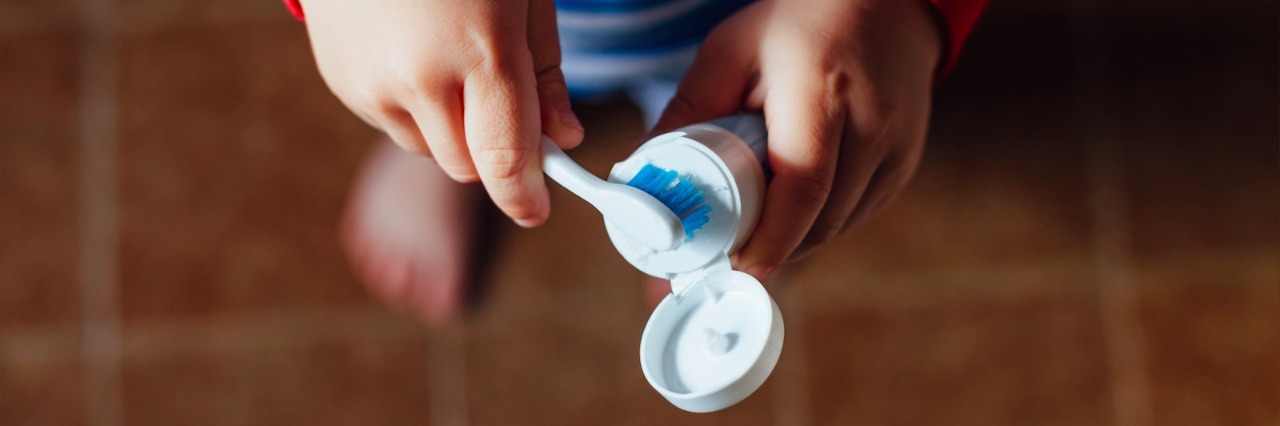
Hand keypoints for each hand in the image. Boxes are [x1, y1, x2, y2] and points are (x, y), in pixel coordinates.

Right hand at [301, 0, 583, 225]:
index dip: (525, 197)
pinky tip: (412, 50)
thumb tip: (563, 139)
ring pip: (429, 149)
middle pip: (467, 167)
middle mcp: (419, 77)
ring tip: (449, 58)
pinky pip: (390, 123)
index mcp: (480, 50)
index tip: (537, 210)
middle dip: (492, 151)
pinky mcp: (340, 80)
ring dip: (451, 129)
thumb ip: (544, 75)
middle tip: (502, 103)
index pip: (504, 160)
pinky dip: (411, 107)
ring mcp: (370, 82)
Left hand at [651, 0, 941, 278]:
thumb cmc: (801, 23)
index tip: (733, 270)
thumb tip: (642, 172)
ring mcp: (896, 149)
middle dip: (768, 248)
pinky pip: (854, 216)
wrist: (887, 5)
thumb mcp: (732, 50)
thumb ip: (689, 110)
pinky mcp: (904, 166)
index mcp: (823, 92)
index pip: (802, 186)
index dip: (769, 239)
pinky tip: (789, 209)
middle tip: (721, 258)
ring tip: (750, 230)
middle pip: (819, 219)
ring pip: (837, 226)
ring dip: (792, 240)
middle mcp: (871, 125)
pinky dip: (817, 224)